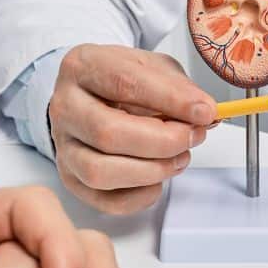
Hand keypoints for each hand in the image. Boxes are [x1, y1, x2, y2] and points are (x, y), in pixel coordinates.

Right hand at [49, 44, 216, 213]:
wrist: (95, 97)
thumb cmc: (124, 82)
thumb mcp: (154, 69)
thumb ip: (179, 88)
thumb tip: (204, 114)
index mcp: (82, 66)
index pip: (125, 83)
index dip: (170, 100)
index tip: (204, 111)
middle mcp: (65, 106)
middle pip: (108, 133)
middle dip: (162, 141)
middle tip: (193, 136)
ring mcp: (63, 146)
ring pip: (100, 172)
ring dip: (151, 171)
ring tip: (179, 158)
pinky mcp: (71, 178)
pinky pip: (106, 201)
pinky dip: (141, 196)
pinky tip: (158, 179)